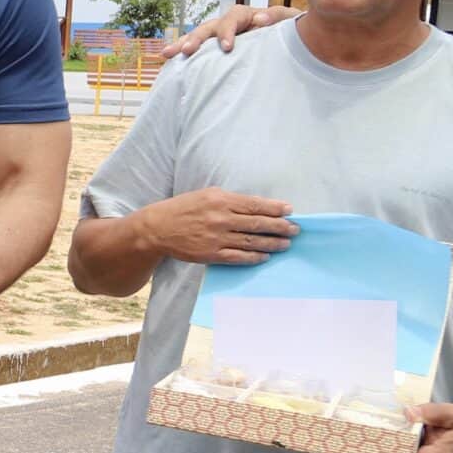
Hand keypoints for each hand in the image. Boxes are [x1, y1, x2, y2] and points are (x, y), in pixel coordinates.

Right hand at [135, 188, 298, 265]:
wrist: (157, 229)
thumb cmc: (183, 209)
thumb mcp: (206, 195)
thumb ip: (231, 200)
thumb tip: (258, 206)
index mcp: (221, 200)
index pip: (256, 205)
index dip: (276, 209)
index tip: (290, 211)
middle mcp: (221, 218)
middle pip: (259, 224)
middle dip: (281, 227)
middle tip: (295, 230)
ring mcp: (216, 238)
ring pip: (252, 241)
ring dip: (273, 243)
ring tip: (286, 244)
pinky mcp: (211, 254)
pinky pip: (239, 257)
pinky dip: (255, 257)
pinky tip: (265, 256)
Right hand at [161, 3, 299, 60]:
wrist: (293, 45)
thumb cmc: (292, 32)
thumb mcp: (290, 22)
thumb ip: (278, 18)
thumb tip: (259, 20)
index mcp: (246, 15)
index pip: (232, 18)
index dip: (227, 31)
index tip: (227, 47)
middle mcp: (230, 25)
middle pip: (208, 27)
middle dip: (196, 38)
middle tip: (187, 51)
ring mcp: (221, 38)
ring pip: (199, 38)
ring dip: (184, 44)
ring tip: (167, 54)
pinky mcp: (218, 52)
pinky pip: (201, 53)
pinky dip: (187, 56)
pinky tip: (171, 64)